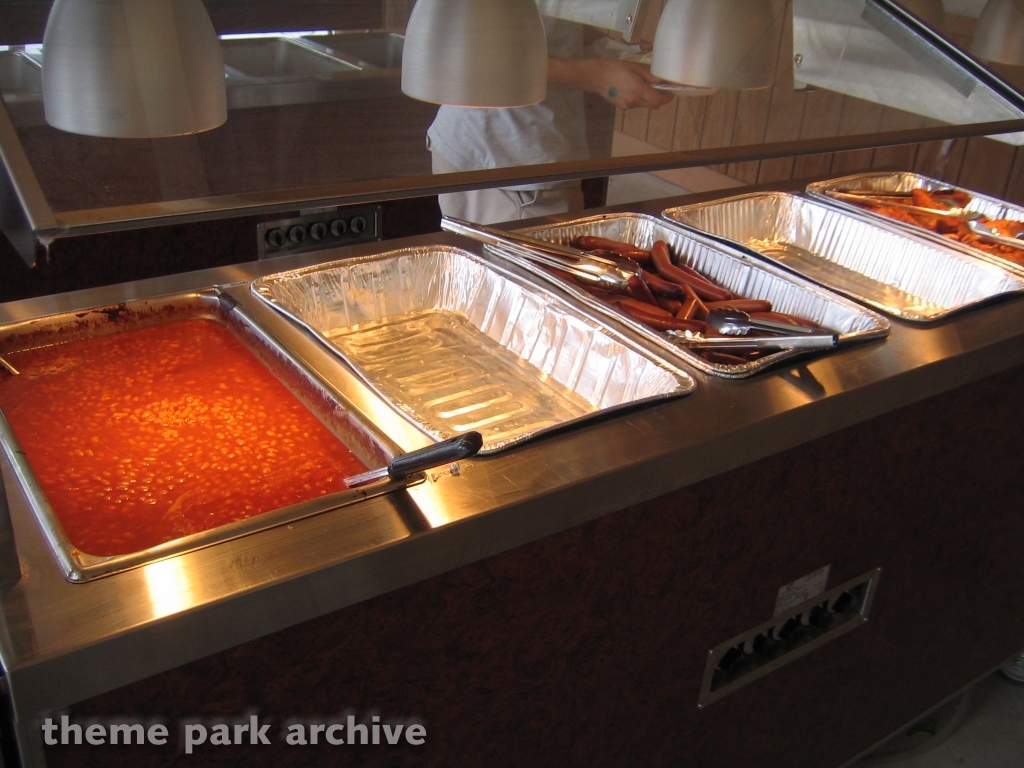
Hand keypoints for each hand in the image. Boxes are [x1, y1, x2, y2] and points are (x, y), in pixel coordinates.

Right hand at [548, 57, 674, 110]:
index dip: (666, 99)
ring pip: (643, 104)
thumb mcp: (634, 68)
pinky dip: (637, 98)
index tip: (671, 94)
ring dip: (646, 98)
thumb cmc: (616, 68)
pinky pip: (634, 104)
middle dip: (657, 99)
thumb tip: (661, 82)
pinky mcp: (621, 107)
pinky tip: (630, 89)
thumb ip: (649, 76)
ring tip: (640, 86)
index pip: (658, 101)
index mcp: (639, 90)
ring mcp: (627, 105)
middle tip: (658, 89)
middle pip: (652, 105)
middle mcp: (634, 101)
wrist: (596, 77)